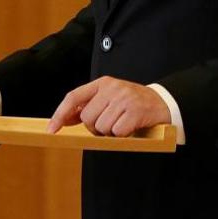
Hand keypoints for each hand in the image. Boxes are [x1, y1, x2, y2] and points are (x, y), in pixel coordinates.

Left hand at [49, 77, 169, 136]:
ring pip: (101, 127)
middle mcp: (113, 88)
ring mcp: (125, 99)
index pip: (74, 97)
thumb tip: (64, 119)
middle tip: (111, 124)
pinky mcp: (135, 111)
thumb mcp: (111, 99)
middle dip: (95, 127)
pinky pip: (117, 132)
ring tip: (122, 124)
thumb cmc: (134, 104)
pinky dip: (122, 135)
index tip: (52, 129)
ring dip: (110, 132)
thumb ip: (89, 106)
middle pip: (87, 118)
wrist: (165, 103)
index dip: (60, 114)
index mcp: (104, 83)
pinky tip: (131, 127)